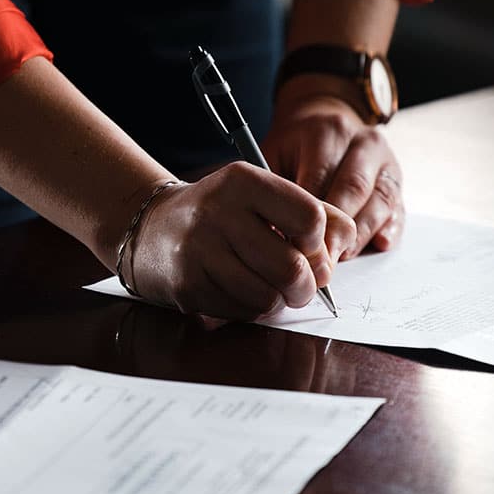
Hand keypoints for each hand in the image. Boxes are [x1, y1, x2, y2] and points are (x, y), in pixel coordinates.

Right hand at [126, 162, 355, 320]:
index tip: (309, 248)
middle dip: (306, 286)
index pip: (310, 218)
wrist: (151, 228)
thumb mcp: (262, 196)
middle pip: (292, 267)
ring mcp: (199, 250)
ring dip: (278, 301)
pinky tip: (239, 291)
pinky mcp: (187, 285)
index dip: (320, 243)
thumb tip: (342, 247)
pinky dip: (250, 309)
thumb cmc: (220, 214)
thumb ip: (312, 212)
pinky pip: (241, 312)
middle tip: (300, 285)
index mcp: (244, 181)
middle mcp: (218, 212)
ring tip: (269, 288)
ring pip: (268, 297)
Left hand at [261, 93, 403, 258]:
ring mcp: (386, 162)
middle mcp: (364, 143)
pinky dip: (390, 229)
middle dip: (336, 229)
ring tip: (340, 257)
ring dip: (361, 235)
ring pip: (380, 201)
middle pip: (354, 189)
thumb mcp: (274, 155)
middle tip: (319, 260)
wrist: (325, 123)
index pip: (320, 178)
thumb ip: (275, 189)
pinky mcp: (397, 181)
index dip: (308, 216)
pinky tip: (378, 244)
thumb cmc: (294, 148)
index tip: (295, 246)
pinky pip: (399, 208)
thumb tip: (274, 233)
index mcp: (329, 132)